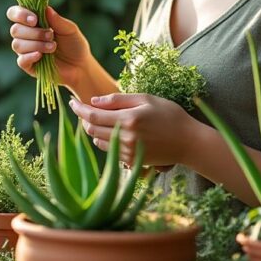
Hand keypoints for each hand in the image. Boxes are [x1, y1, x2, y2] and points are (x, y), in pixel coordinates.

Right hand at [6, 5, 92, 89]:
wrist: (81, 66)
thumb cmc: (74, 44)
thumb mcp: (70, 29)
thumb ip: (57, 20)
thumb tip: (45, 8)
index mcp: (33, 22)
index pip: (14, 13)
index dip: (20, 14)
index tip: (35, 20)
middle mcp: (26, 35)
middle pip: (15, 29)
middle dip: (34, 32)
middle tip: (51, 35)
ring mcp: (26, 51)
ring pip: (17, 45)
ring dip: (36, 44)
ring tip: (53, 47)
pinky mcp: (28, 66)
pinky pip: (21, 60)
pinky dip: (30, 56)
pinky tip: (41, 55)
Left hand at [69, 93, 200, 167]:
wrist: (188, 142)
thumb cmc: (169, 115)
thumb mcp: (146, 99)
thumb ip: (117, 99)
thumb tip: (93, 101)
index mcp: (128, 119)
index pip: (93, 115)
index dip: (78, 108)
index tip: (72, 101)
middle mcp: (125, 137)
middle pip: (91, 129)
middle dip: (84, 118)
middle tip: (85, 108)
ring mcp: (127, 152)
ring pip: (97, 141)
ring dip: (93, 129)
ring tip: (101, 118)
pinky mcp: (130, 161)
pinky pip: (108, 150)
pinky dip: (104, 140)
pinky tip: (113, 131)